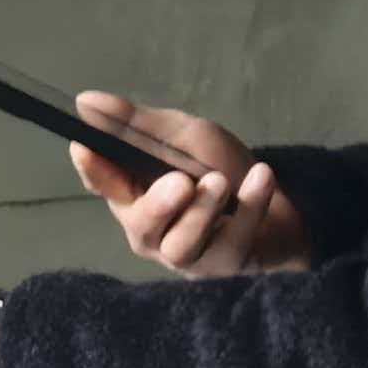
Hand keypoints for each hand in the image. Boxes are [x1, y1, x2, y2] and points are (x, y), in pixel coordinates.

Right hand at [67, 93, 307, 275]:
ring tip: (221, 181)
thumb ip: (137, 125)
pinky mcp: (225, 266)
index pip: (103, 185)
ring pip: (181, 246)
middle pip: (141, 227)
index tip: (85, 147)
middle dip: (158, 205)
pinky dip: (250, 206)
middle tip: (180, 182)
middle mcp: (153, 233)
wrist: (282, 205)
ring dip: (202, 212)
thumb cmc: (220, 169)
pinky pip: (233, 242)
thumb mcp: (182, 136)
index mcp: (134, 196)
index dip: (92, 170)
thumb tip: (85, 101)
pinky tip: (261, 177)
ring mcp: (188, 255)